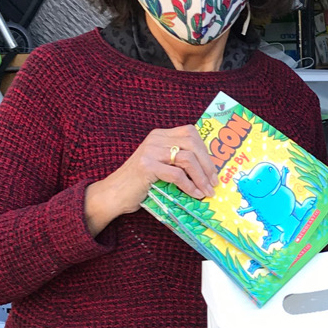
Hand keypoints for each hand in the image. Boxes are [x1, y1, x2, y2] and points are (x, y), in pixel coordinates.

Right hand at [84, 125, 216, 234]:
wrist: (114, 194)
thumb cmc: (139, 184)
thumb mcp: (159, 165)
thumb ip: (176, 161)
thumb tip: (206, 170)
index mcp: (160, 135)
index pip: (190, 133)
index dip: (205, 151)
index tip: (212, 169)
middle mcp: (156, 139)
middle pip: (192, 144)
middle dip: (208, 165)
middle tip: (214, 182)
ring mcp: (151, 151)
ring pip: (188, 159)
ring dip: (201, 177)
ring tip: (207, 191)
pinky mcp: (147, 167)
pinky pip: (177, 174)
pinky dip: (189, 186)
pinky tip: (194, 194)